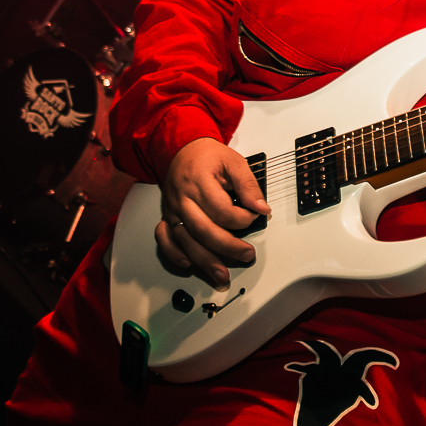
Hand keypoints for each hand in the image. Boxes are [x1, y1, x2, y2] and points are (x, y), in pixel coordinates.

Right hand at [155, 138, 270, 288]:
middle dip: (227, 247)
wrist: (183, 150)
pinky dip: (173, 254)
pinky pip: (165, 239)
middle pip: (203, 230)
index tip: (254, 216)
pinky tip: (188, 264)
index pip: (221, 210)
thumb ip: (248, 185)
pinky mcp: (168, 217)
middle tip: (247, 254)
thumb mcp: (234, 161)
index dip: (242, 218)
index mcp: (199, 182)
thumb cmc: (209, 157)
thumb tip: (261, 208)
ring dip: (203, 261)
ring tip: (222, 275)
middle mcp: (183, 199)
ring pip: (185, 240)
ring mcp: (173, 210)